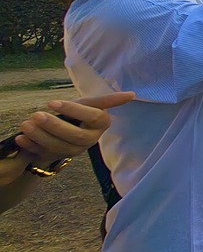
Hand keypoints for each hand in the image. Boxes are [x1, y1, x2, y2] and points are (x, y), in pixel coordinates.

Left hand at [2, 92, 135, 185]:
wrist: (64, 131)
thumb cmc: (79, 113)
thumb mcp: (90, 103)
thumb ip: (107, 100)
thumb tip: (132, 95)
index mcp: (102, 123)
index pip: (92, 116)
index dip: (74, 110)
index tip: (53, 101)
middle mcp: (91, 139)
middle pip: (75, 136)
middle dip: (55, 126)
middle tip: (35, 115)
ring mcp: (74, 151)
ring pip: (59, 147)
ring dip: (40, 136)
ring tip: (25, 124)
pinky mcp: (57, 156)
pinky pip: (43, 154)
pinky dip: (30, 146)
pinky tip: (21, 138)